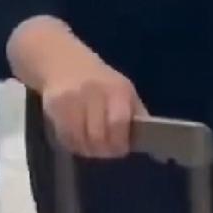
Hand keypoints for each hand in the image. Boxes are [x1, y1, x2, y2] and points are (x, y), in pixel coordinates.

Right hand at [8, 19, 145, 157]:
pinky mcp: (54, 106)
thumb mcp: (124, 90)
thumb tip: (159, 151)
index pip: (119, 122)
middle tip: (105, 151)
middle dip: (103, 150)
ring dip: (87, 150)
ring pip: (80, 140)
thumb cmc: (101, 81)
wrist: (62, 61)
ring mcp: (72, 99)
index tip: (120, 148)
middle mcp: (94, 92)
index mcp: (117, 89)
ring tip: (91, 146)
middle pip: (98, 136)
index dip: (119, 142)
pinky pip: (65, 137)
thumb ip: (137, 116)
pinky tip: (77, 138)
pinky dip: (73, 144)